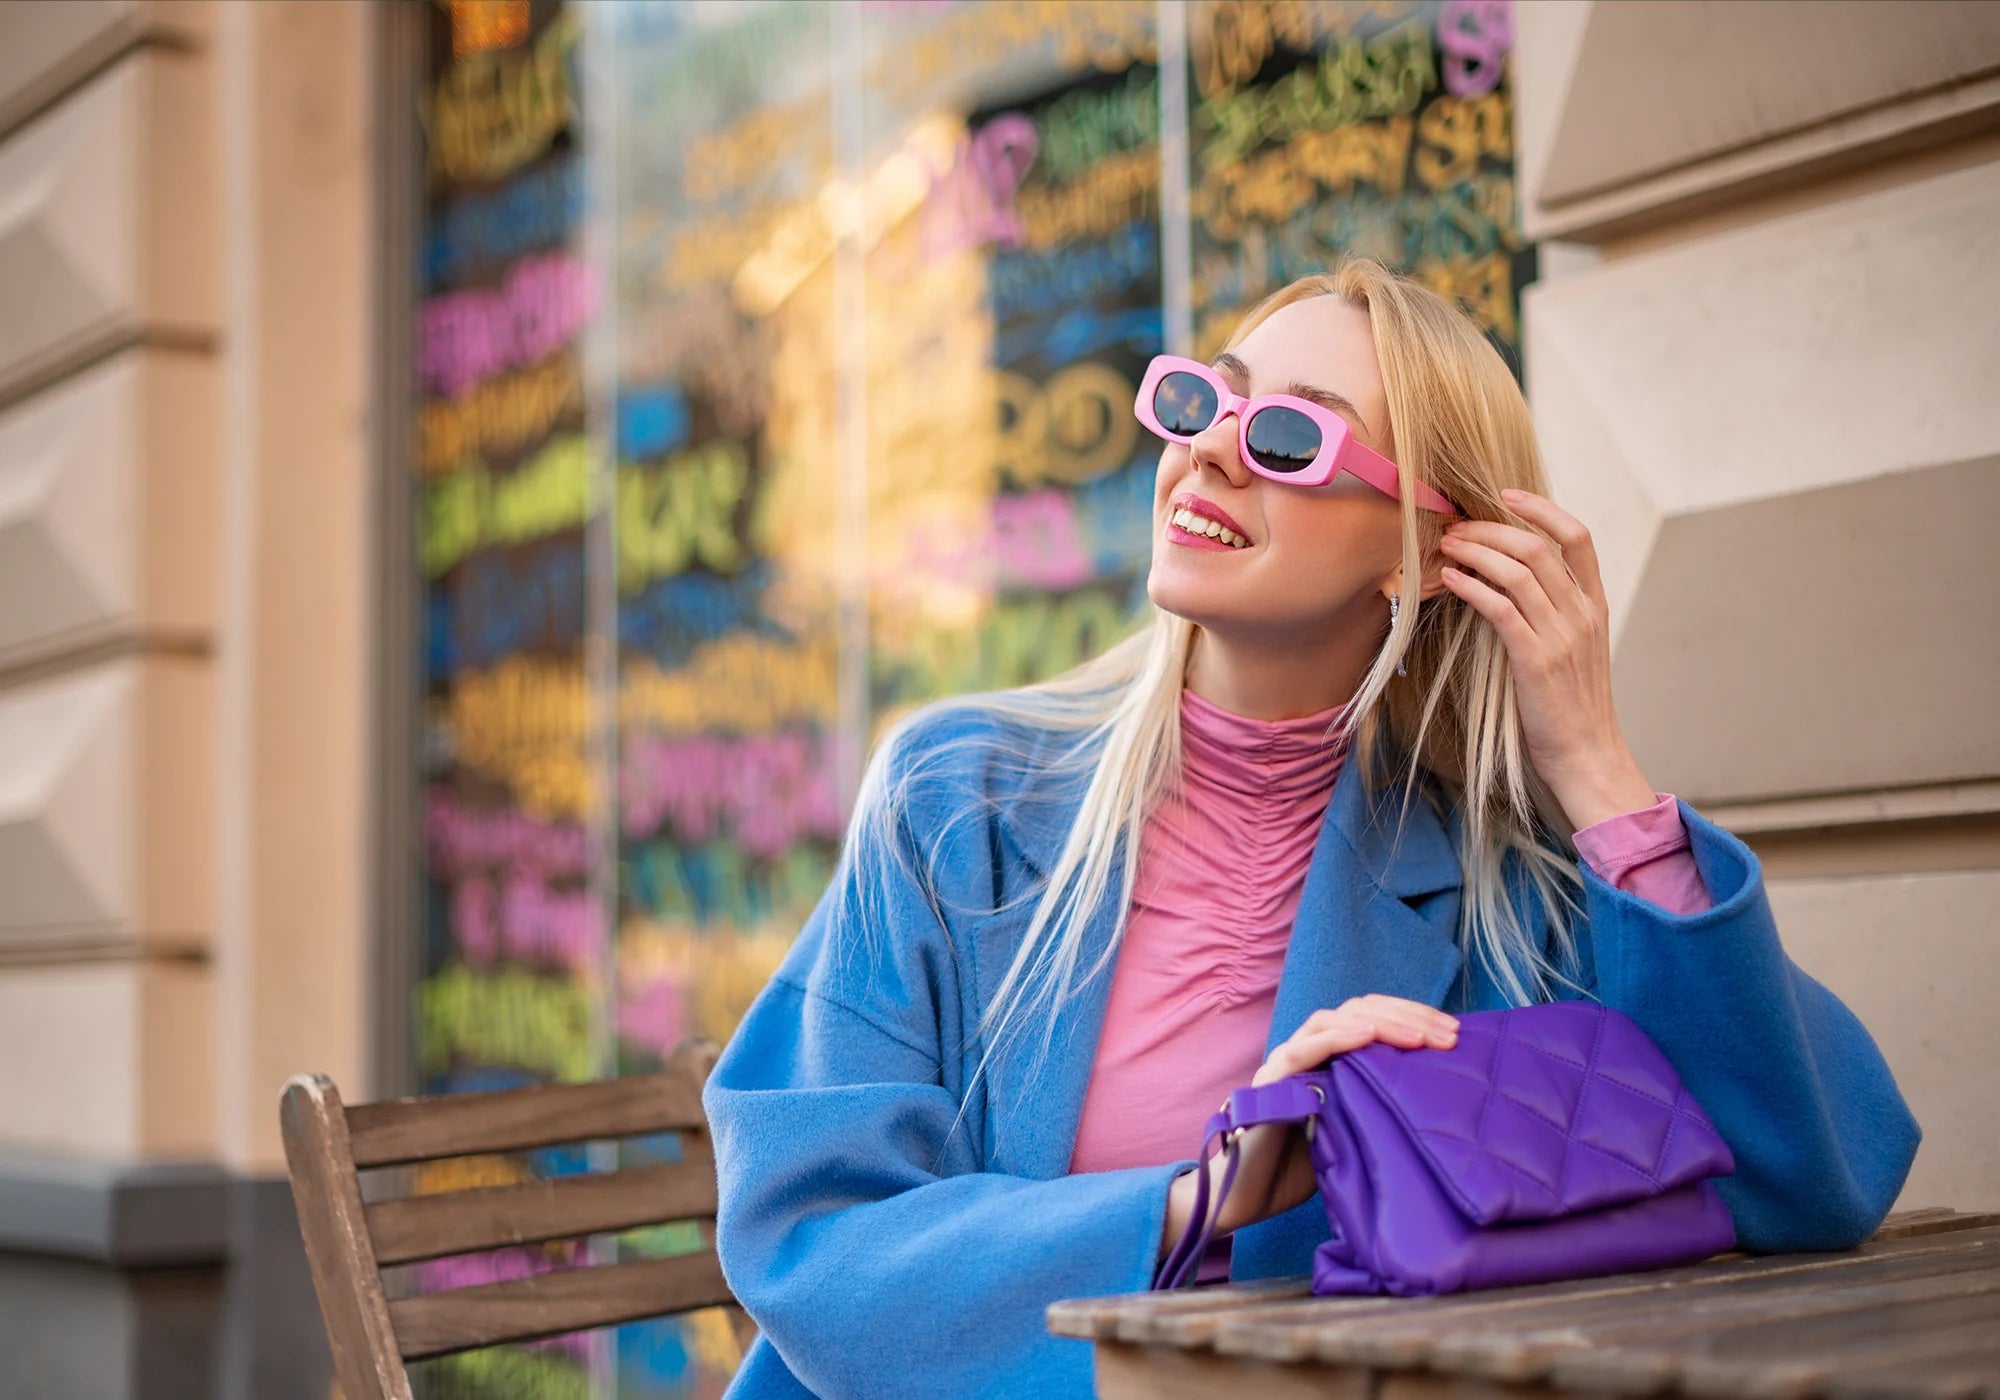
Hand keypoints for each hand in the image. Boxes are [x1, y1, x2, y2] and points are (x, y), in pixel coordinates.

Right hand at [1159, 997, 1458, 1257]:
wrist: (1248, 1196)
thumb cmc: (1303, 1166)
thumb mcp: (1355, 1129)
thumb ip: (1376, 1104)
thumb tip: (1436, 1095)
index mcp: (1330, 1058)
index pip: (1371, 1017)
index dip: (1411, 1016)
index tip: (1453, 1033)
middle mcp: (1307, 1051)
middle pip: (1358, 1011)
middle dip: (1407, 1017)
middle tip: (1448, 1037)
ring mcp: (1286, 1063)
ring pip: (1331, 1020)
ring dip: (1379, 1023)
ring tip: (1417, 1037)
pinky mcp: (1270, 1083)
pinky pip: (1301, 1052)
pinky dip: (1333, 1038)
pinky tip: (1363, 1035)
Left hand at [1436, 489, 1659, 830]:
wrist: (1587, 755)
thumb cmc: (1571, 707)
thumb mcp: (1573, 651)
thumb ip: (1554, 614)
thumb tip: (1509, 583)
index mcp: (1594, 606)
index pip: (1577, 536)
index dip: (1541, 508)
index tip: (1505, 495)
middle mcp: (1582, 613)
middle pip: (1537, 546)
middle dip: (1490, 529)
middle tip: (1456, 528)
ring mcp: (1561, 636)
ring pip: (1517, 570)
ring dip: (1475, 553)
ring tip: (1446, 549)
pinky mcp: (1536, 659)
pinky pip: (1500, 608)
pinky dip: (1471, 586)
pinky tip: (1450, 582)